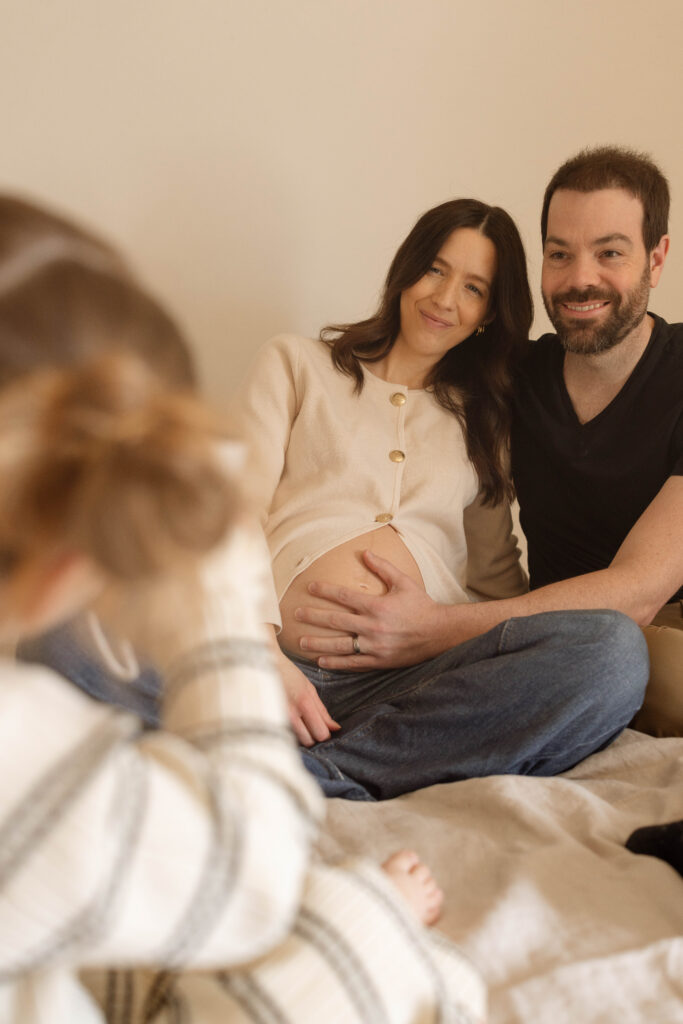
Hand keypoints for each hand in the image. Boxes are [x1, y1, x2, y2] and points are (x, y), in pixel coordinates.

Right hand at [276, 651, 339, 746]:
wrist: (264, 666)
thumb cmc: (288, 675)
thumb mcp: (309, 689)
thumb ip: (322, 711)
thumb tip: (335, 728)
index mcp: (304, 703)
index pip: (321, 733)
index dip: (324, 733)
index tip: (322, 727)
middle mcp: (290, 713)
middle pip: (309, 741)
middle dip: (312, 736)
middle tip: (309, 725)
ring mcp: (277, 718)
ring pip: (296, 741)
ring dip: (299, 735)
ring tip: (297, 721)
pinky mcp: (267, 720)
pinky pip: (283, 735)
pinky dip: (287, 732)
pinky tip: (286, 721)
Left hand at [295, 550, 451, 668]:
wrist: (439, 634)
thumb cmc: (421, 606)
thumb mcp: (403, 582)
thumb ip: (383, 568)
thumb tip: (365, 552)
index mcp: (377, 606)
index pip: (344, 597)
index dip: (325, 591)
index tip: (310, 587)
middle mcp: (372, 627)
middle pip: (336, 621)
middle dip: (314, 617)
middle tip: (296, 614)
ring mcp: (375, 646)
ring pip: (340, 646)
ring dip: (318, 644)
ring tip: (301, 642)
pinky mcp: (379, 661)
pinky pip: (353, 664)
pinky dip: (336, 663)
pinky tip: (322, 662)